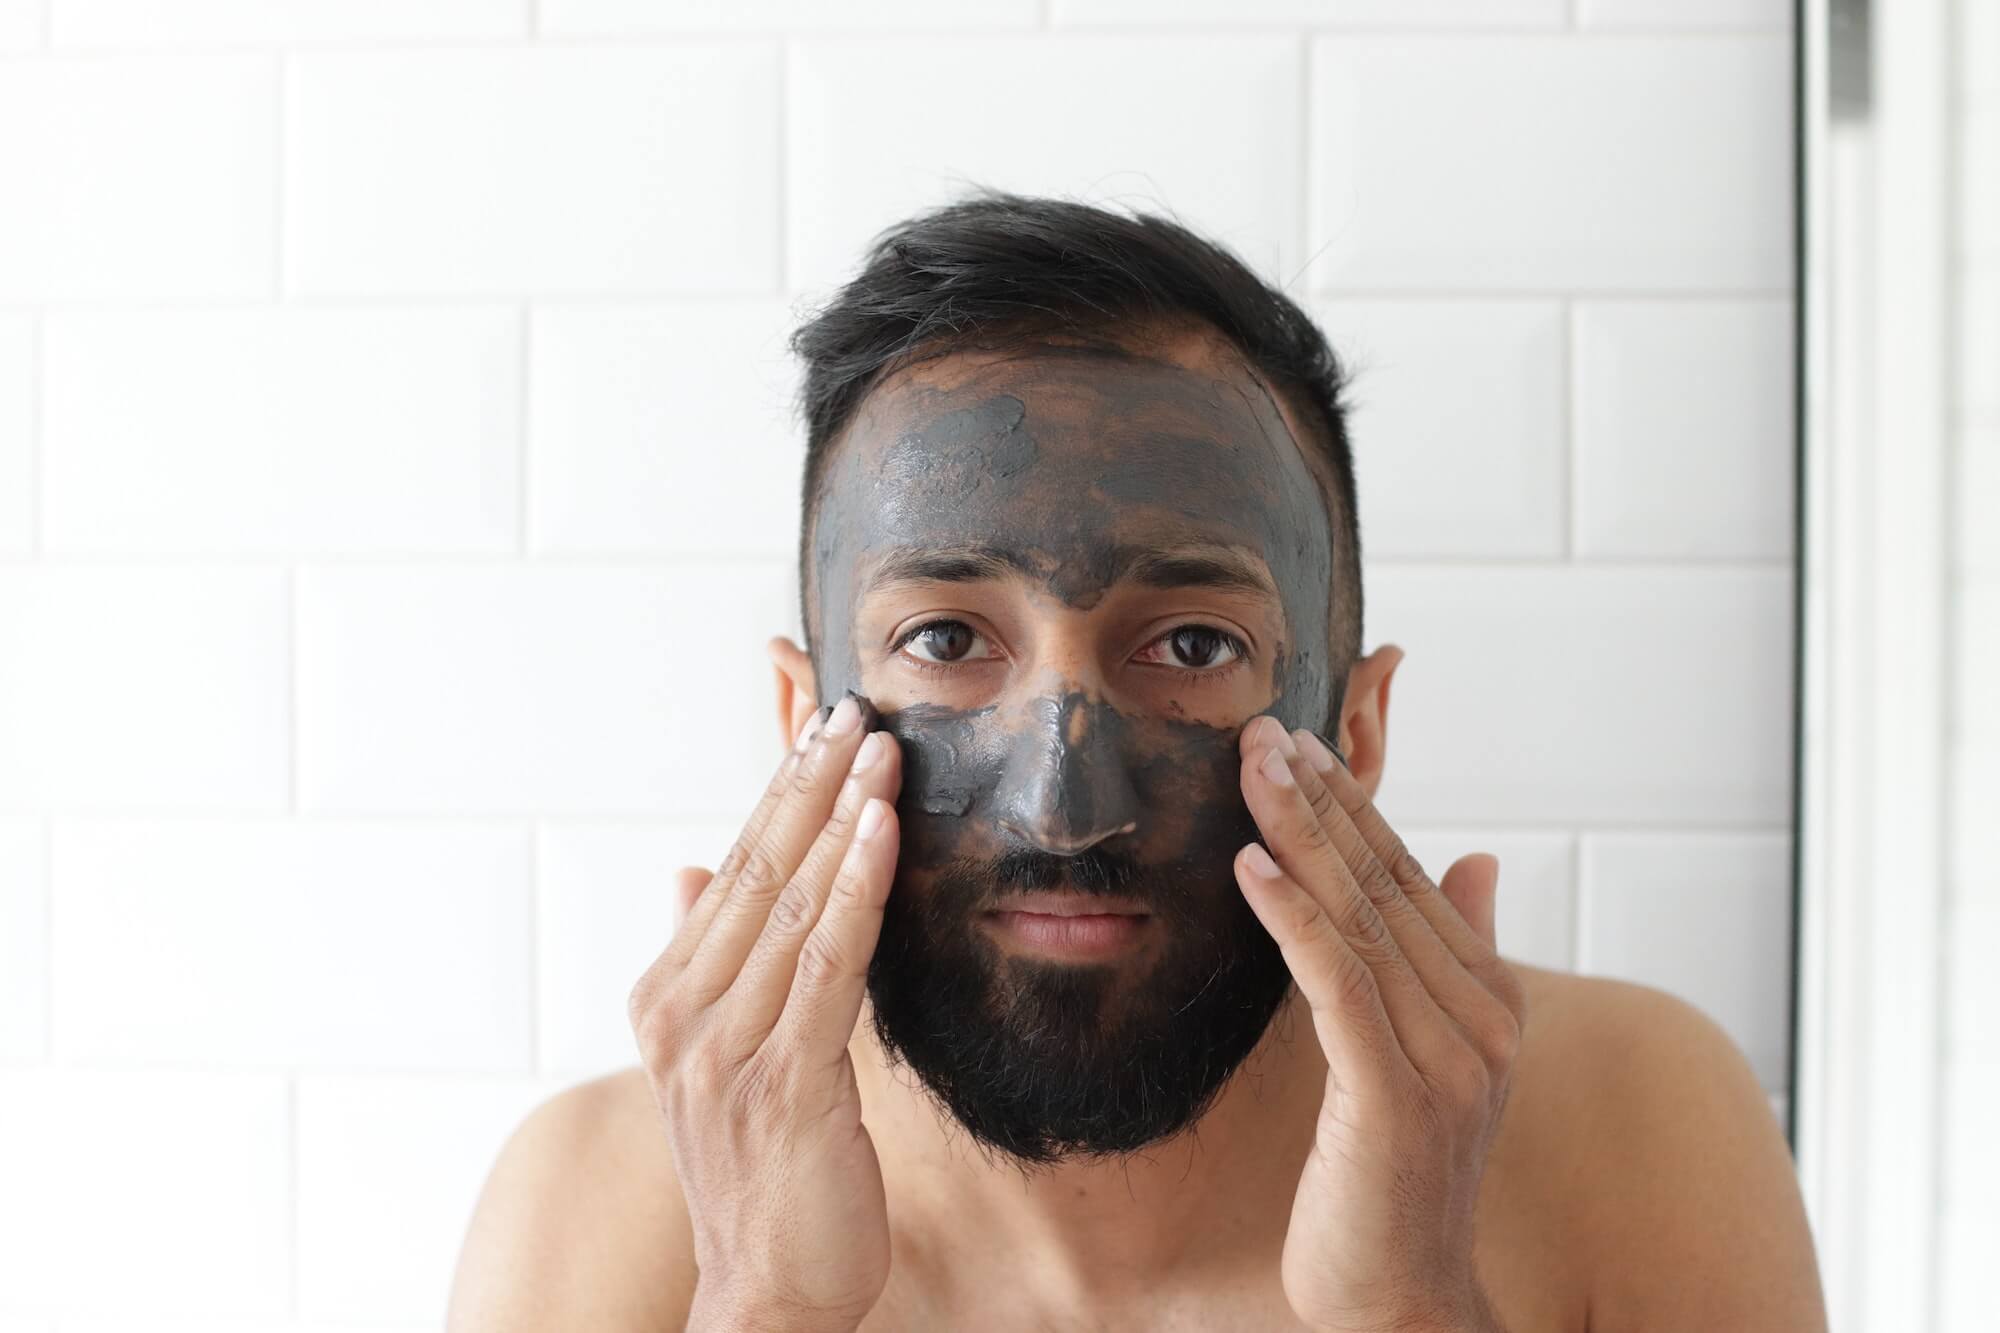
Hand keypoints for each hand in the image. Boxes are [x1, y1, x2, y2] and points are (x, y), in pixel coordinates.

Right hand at [627, 694, 902, 1332]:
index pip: (734, 869)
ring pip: (793, 905)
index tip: (821, 725)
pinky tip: (882, 833)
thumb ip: (710, 958)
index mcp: (668, 999)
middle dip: (811, 783)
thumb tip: (692, 871)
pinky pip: (828, 964)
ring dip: (840, 818)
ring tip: (880, 751)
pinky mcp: (784, 1082)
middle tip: (856, 709)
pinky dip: (857, 889)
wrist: (764, 1290)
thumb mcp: (721, 1056)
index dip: (780, 792)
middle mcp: (684, 1016)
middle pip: (758, 871)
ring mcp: (727, 1049)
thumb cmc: (759, 1171)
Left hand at [1232, 715, 1524, 1332]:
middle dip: (1319, 800)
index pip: (1410, 878)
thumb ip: (1459, 955)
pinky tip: (1252, 866)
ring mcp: (1445, 1058)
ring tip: (1251, 769)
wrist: (1403, 1298)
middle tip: (1261, 730)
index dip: (1352, 808)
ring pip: (1360, 919)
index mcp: (1487, 1000)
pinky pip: (1339, 984)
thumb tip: (1480, 861)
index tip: (1297, 745)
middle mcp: (1479, 1019)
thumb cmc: (1398, 1178)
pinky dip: (1295, 917)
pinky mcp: (1395, 1096)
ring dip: (1300, 835)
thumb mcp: (1431, 1057)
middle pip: (1384, 884)